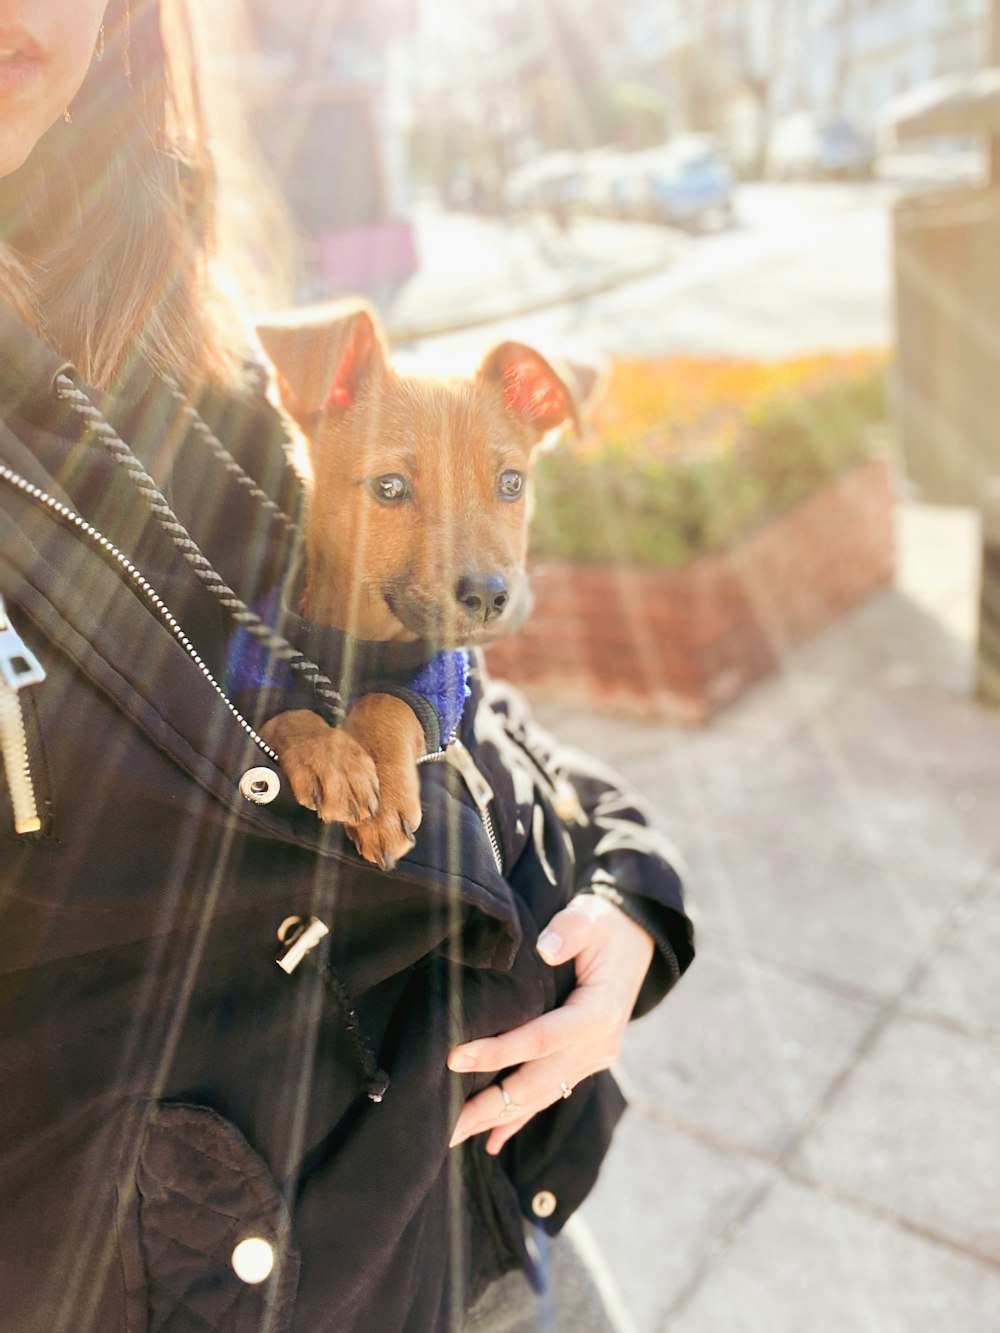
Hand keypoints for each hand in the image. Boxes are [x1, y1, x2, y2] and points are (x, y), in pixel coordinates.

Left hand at [447, 894, 653, 1153]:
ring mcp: (593, 1059)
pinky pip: (549, 1095)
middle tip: (442, 1125)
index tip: (454, 1057)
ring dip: (497, 1118)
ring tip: (454, 1137)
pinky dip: (520, 1118)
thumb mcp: (590, 916)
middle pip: (535, 1083)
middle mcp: (598, 1046)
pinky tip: (492, 1141)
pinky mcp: (584, 1062)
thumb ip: (569, 930)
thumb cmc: (605, 925)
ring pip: (539, 1097)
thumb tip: (547, 949)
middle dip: (488, 1105)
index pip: (540, 1039)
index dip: (497, 1052)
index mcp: (598, 1014)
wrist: (636, 938)